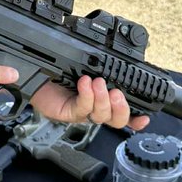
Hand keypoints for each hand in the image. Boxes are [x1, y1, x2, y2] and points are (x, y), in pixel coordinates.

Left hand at [30, 75, 149, 130]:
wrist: (36, 76)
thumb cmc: (60, 72)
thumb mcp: (85, 69)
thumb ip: (102, 70)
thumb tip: (117, 62)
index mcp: (103, 101)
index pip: (124, 114)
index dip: (136, 119)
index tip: (144, 116)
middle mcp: (95, 109)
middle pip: (117, 120)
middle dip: (121, 108)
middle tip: (116, 93)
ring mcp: (82, 112)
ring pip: (101, 115)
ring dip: (102, 99)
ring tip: (97, 83)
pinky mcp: (69, 113)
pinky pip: (82, 108)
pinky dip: (86, 95)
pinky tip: (84, 84)